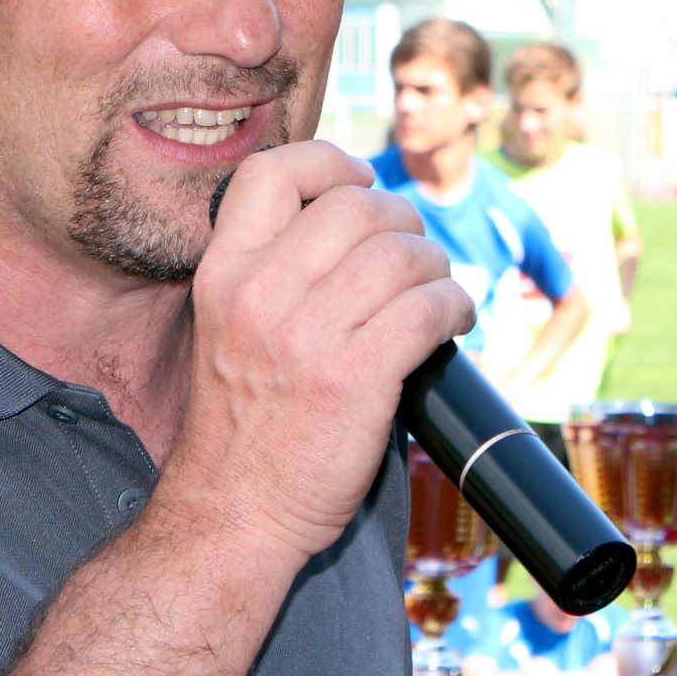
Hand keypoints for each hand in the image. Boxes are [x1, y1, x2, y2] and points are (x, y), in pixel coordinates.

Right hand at [168, 143, 471, 563]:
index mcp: (221, 274)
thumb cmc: (241, 427)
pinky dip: (454, 306)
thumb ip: (272, 275)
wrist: (234, 513)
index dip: (328, 162)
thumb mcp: (227, 329)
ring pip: (401, 252)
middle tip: (413, 255)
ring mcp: (306, 335)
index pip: (270, 172)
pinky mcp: (355, 377)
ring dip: (435, 266)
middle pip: (354, 205)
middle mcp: (259, 294)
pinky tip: (453, 323)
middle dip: (401, 221)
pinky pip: (428, 307)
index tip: (357, 182)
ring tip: (435, 292)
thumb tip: (355, 225)